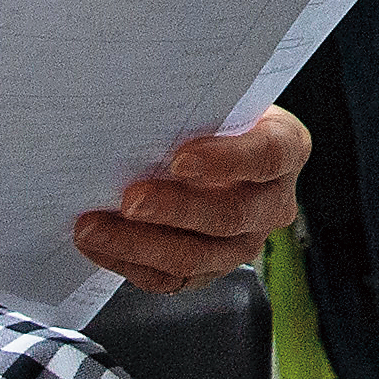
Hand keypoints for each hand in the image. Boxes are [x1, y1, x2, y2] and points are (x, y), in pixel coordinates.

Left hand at [74, 106, 310, 294]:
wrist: (213, 144)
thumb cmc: (214, 115)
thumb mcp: (218, 98)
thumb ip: (194, 104)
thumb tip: (137, 106)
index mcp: (286, 149)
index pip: (268, 156)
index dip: (226, 161)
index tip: (180, 159)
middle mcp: (272, 203)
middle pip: (230, 216)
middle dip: (175, 209)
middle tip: (130, 199)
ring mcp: (243, 242)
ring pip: (197, 256)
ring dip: (139, 244)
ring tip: (93, 227)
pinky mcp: (209, 269)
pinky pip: (170, 279)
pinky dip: (128, 262)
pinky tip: (97, 244)